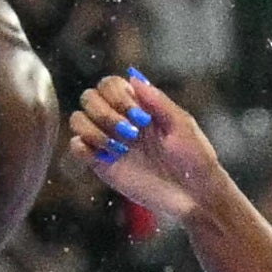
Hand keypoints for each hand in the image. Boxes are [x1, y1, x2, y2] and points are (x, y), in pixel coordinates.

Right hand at [66, 70, 228, 225]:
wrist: (192, 195)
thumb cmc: (194, 158)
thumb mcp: (182, 124)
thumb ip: (157, 100)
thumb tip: (132, 76)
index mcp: (139, 106)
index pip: (110, 85)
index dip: (116, 94)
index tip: (138, 115)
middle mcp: (119, 120)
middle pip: (89, 98)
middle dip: (105, 113)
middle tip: (130, 134)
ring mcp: (108, 141)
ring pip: (77, 120)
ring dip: (93, 130)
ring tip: (119, 149)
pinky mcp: (100, 164)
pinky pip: (76, 147)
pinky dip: (83, 147)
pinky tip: (107, 157)